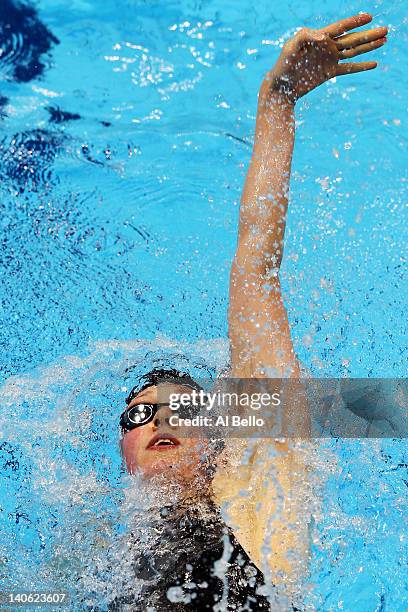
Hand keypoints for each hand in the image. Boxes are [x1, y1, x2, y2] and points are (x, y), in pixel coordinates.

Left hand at [261, 13, 386, 104]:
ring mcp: (329, 60)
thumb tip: (324, 36)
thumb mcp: (290, 48)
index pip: (341, 28)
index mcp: (319, 38)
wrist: (281, 87)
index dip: (355, 22)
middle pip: (352, 39)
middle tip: (386, 29)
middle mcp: (327, 47)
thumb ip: (305, 36)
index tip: (369, 17)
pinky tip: (373, 64)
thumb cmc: (283, 64)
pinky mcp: (329, 73)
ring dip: (368, 46)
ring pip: (353, 51)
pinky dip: (361, 67)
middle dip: (369, 34)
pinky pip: (348, 69)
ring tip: (384, 40)